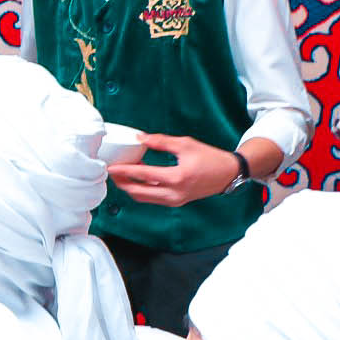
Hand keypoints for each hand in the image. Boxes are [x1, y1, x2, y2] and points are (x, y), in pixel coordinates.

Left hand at [108, 135, 243, 205]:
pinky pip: (152, 198)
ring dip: (130, 187)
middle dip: (122, 183)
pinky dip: (142, 189)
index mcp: (177, 178)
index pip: (142, 176)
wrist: (229, 174)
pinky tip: (138, 177)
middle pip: (138, 192)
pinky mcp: (176, 202)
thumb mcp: (185, 144)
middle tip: (112, 172)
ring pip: (144, 198)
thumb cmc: (210, 158)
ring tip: (122, 174)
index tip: (110, 167)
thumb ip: (161, 141)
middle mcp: (174, 193)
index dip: (123, 171)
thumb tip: (139, 138)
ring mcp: (175, 200)